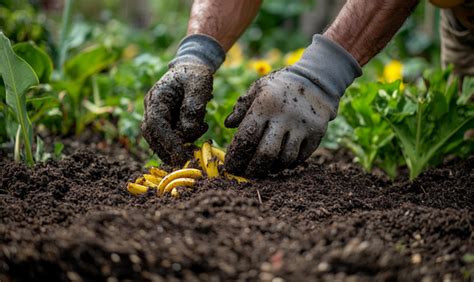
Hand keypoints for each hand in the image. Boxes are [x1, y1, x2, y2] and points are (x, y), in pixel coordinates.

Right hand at [142, 35, 224, 164]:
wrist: (192, 68)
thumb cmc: (196, 74)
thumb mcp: (199, 84)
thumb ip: (193, 106)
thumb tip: (187, 131)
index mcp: (156, 97)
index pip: (155, 125)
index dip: (167, 142)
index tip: (181, 155)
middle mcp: (151, 108)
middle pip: (152, 136)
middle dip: (169, 150)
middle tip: (191, 156)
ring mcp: (156, 116)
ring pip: (159, 140)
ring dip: (178, 145)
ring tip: (202, 129)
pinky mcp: (165, 122)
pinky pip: (169, 138)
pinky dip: (183, 141)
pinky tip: (200, 129)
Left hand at [224, 35, 361, 175]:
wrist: (317, 80)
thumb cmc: (280, 86)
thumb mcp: (258, 88)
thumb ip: (241, 107)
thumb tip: (228, 124)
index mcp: (265, 105)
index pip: (247, 137)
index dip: (236, 155)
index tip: (230, 166)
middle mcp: (284, 117)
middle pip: (265, 154)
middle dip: (252, 169)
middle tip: (245, 175)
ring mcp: (302, 127)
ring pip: (284, 159)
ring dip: (271, 168)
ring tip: (262, 168)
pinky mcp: (316, 133)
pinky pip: (300, 157)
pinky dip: (288, 164)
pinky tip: (279, 162)